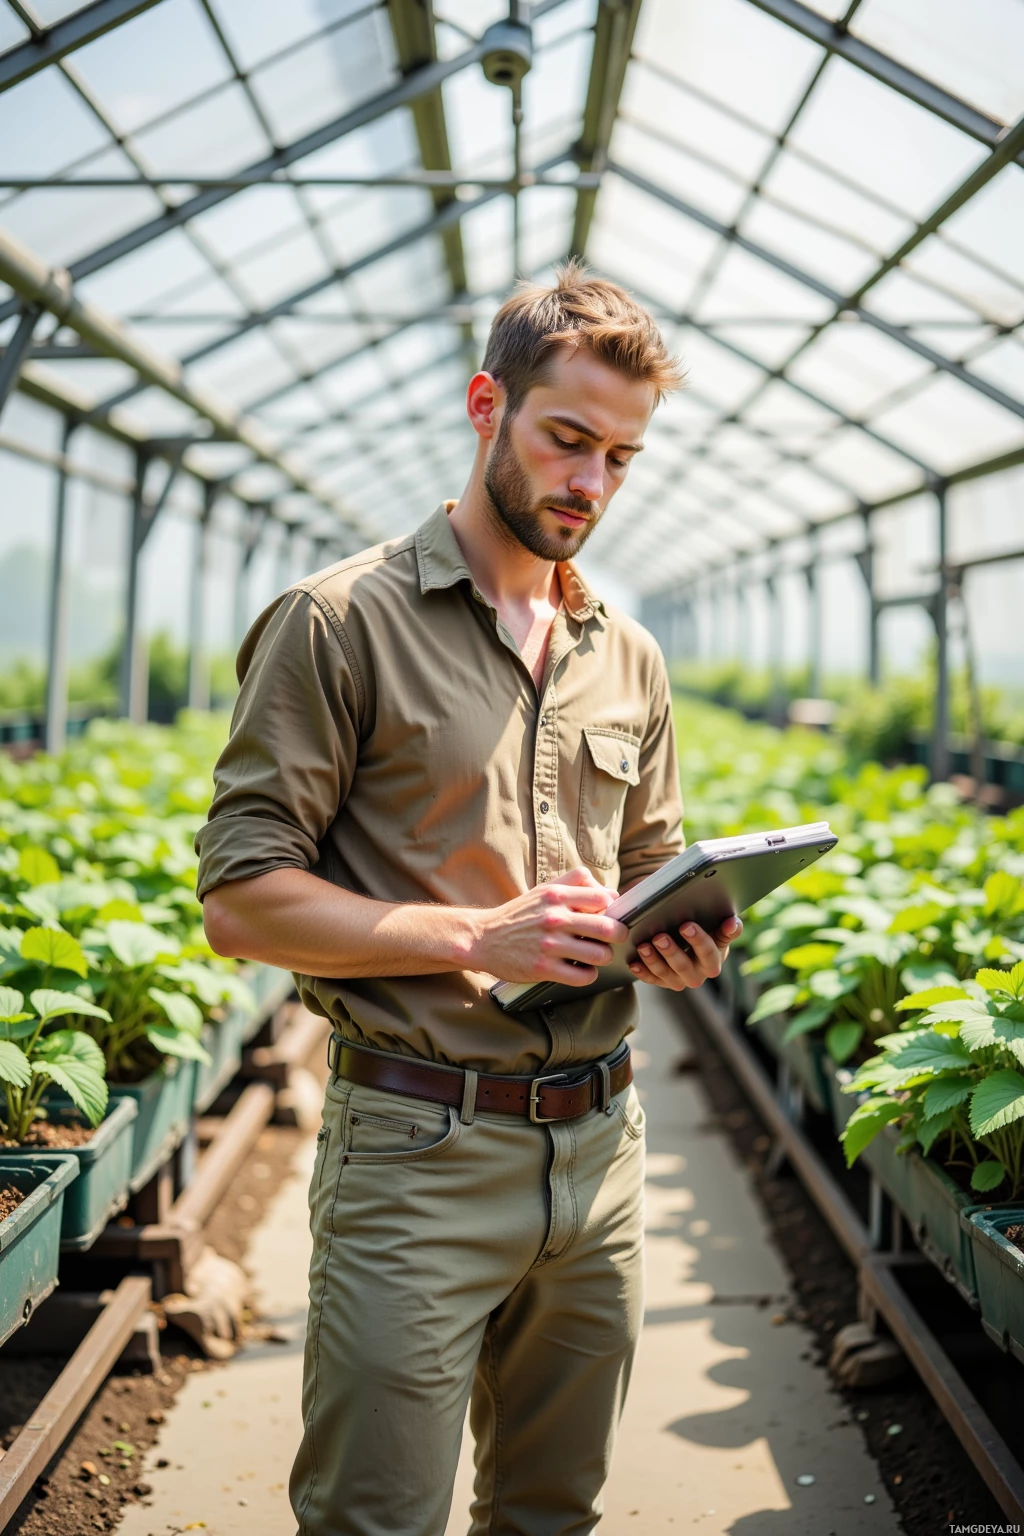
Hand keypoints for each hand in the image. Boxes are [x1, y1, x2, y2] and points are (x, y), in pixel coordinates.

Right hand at [473, 867, 628, 987]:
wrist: (483, 938)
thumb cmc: (520, 914)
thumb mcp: (544, 890)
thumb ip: (575, 884)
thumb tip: (611, 894)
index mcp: (556, 895)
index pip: (604, 898)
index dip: (613, 908)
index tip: (610, 915)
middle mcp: (554, 918)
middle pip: (608, 928)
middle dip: (618, 935)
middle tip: (615, 939)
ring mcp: (549, 945)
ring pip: (600, 955)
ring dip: (604, 957)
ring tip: (596, 955)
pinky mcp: (544, 968)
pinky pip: (583, 976)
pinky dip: (588, 974)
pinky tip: (582, 969)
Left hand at [627, 915, 741, 992]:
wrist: (691, 941)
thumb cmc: (706, 930)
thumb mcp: (718, 928)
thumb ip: (728, 927)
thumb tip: (732, 923)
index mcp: (714, 960)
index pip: (708, 952)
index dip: (698, 940)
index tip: (686, 926)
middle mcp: (698, 975)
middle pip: (684, 966)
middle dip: (671, 952)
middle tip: (659, 937)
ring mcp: (679, 980)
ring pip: (665, 974)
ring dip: (653, 960)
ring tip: (643, 946)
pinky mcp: (663, 982)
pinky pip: (652, 980)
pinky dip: (643, 972)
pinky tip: (634, 963)